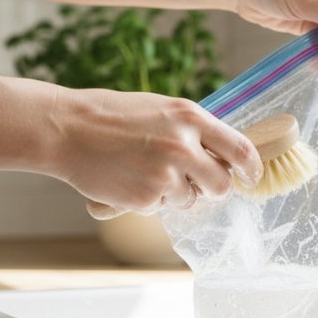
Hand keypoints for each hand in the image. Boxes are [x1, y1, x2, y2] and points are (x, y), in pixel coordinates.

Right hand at [50, 89, 261, 218]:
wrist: (66, 129)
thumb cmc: (114, 116)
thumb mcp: (163, 110)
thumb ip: (194, 131)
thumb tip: (225, 156)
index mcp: (191, 118)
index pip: (240, 149)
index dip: (251, 168)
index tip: (251, 176)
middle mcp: (183, 146)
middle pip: (222, 185)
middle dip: (213, 188)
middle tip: (197, 183)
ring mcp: (165, 174)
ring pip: (191, 199)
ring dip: (175, 193)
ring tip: (146, 172)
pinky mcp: (145, 198)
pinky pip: (162, 208)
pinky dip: (149, 200)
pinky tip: (128, 180)